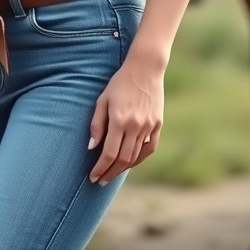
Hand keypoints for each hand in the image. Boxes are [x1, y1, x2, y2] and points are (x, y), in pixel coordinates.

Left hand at [88, 60, 162, 184]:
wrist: (145, 68)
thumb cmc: (119, 83)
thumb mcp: (103, 100)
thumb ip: (97, 124)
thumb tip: (91, 148)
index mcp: (119, 120)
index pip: (109, 153)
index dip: (100, 168)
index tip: (93, 177)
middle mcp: (135, 126)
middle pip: (122, 159)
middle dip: (110, 173)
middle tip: (100, 181)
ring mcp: (149, 126)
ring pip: (136, 156)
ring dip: (123, 168)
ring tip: (112, 174)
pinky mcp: (158, 124)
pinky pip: (149, 149)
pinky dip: (139, 159)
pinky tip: (130, 162)